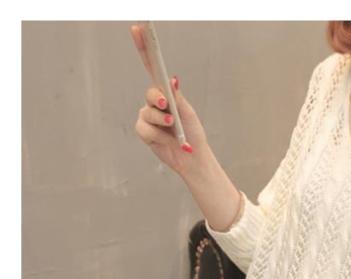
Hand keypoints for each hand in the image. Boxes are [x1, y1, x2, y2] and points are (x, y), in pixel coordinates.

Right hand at [130, 24, 214, 177]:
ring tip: (173, 128)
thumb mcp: (188, 113)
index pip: (153, 68)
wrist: (192, 159)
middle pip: (149, 92)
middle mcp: (155, 104)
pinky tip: (167, 141)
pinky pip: (145, 129)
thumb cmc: (193, 135)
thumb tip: (172, 80)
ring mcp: (148, 117)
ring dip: (161, 121)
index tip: (138, 29)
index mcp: (167, 95)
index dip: (145, 49)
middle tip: (166, 106)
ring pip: (147, 113)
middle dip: (157, 99)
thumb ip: (177, 98)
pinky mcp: (144, 132)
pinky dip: (157, 135)